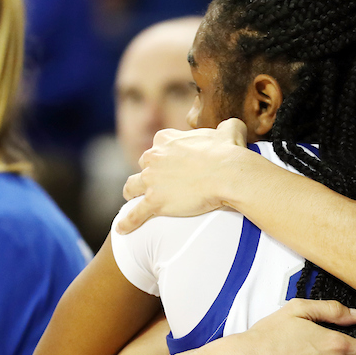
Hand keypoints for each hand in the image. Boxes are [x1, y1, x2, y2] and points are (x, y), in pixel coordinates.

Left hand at [117, 119, 248, 233]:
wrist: (227, 174)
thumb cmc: (229, 153)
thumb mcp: (229, 131)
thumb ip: (227, 126)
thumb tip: (234, 124)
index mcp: (166, 138)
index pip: (158, 144)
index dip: (165, 154)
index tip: (172, 162)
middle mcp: (153, 157)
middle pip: (144, 165)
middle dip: (149, 173)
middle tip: (159, 183)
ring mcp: (151, 180)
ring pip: (132, 187)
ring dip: (132, 192)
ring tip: (133, 199)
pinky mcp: (154, 201)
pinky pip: (135, 214)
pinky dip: (127, 222)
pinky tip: (121, 229)